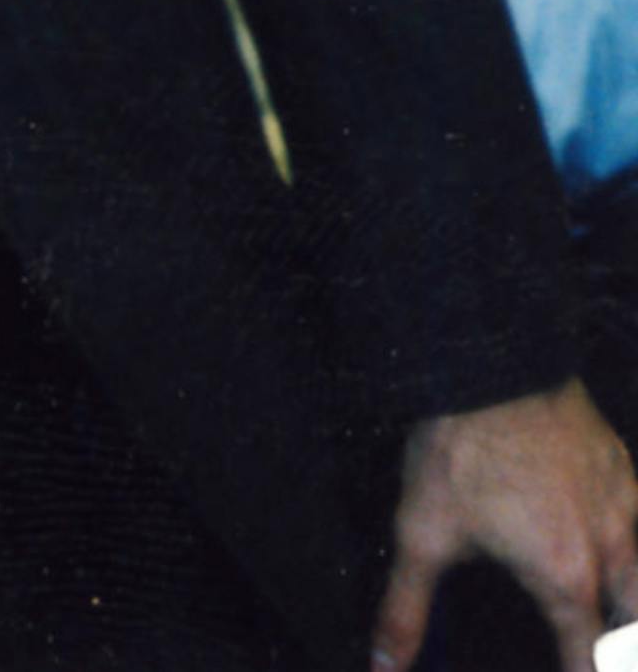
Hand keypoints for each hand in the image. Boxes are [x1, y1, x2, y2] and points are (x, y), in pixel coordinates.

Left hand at [371, 381, 637, 671]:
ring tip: (615, 618)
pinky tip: (616, 541)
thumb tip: (385, 663)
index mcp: (565, 577)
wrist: (491, 356)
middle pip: (636, 626)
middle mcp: (609, 548)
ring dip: (631, 604)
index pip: (589, 658)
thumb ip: (406, 607)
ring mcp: (623, 503)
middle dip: (622, 648)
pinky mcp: (621, 464)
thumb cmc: (458, 446)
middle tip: (600, 652)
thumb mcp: (422, 532)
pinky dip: (634, 546)